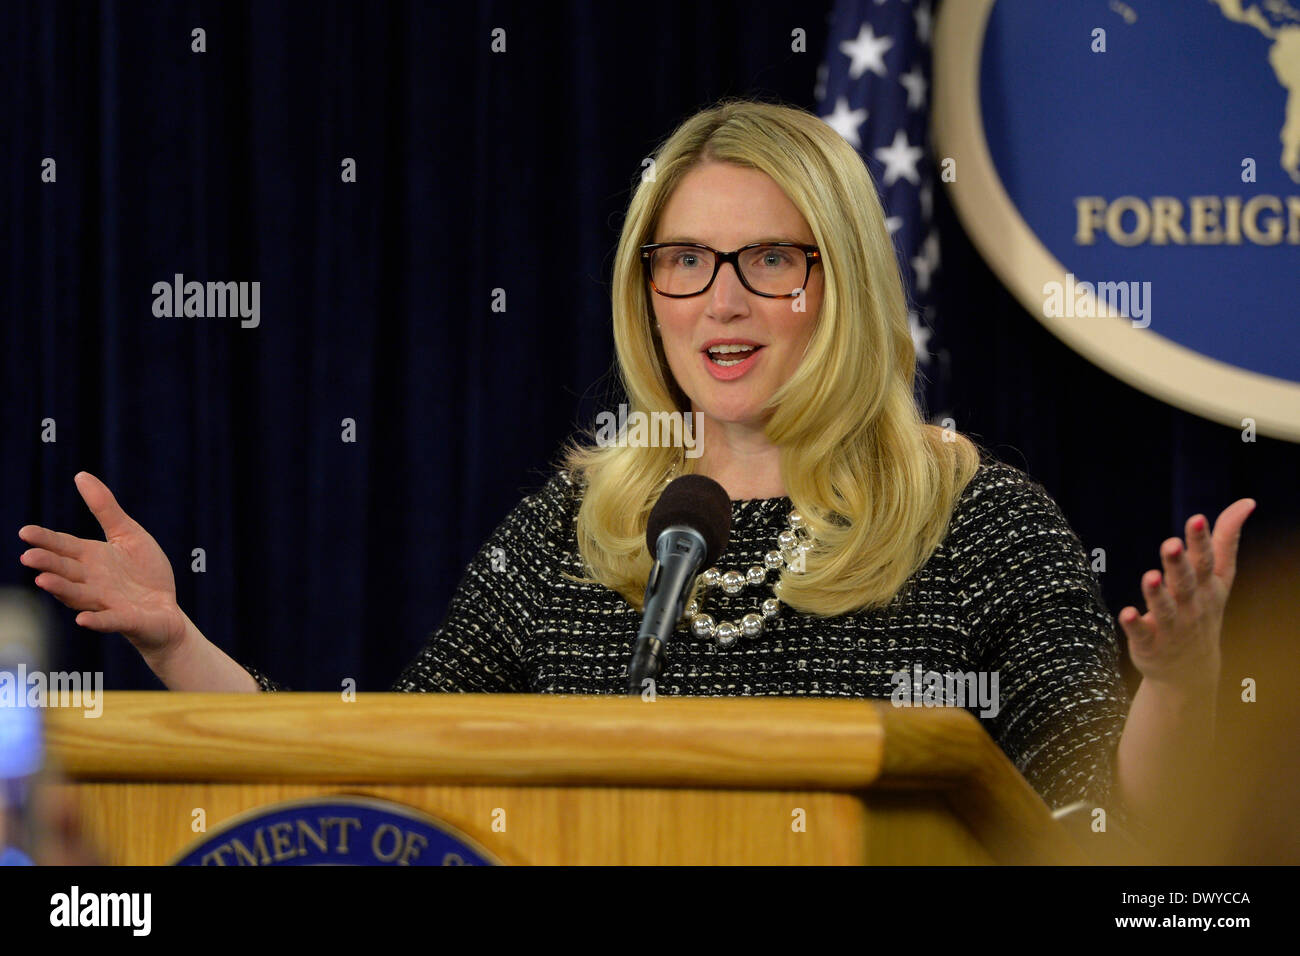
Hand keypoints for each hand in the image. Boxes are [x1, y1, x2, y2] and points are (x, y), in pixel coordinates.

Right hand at [18, 472, 185, 660]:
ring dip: (62, 589)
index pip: (64, 546)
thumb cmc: (143, 571)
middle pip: (66, 570)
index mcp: (91, 558)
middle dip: (48, 564)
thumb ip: (105, 508)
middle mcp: (92, 581)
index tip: (25, 532)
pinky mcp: (126, 620)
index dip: (46, 540)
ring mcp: (107, 602)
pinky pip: (110, 621)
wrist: (166, 610)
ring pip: (80, 595)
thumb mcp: (128, 533)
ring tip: (43, 581)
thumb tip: (81, 475)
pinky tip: (83, 619)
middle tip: (28, 557)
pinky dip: (97, 620)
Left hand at [1118, 498, 1255, 687]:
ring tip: (1150, 576)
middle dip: (1179, 563)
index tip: (1196, 518)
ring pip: (1164, 608)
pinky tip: (1126, 613)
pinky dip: (1134, 624)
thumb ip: (1226, 539)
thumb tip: (1246, 502)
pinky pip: (1142, 634)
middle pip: (1186, 582)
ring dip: (1157, 593)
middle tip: (1171, 543)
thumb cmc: (1203, 609)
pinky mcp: (1150, 644)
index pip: (1206, 561)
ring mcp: (1172, 627)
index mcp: (1208, 587)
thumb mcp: (1219, 577)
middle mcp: (1192, 605)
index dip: (1201, 540)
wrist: (1192, 669)